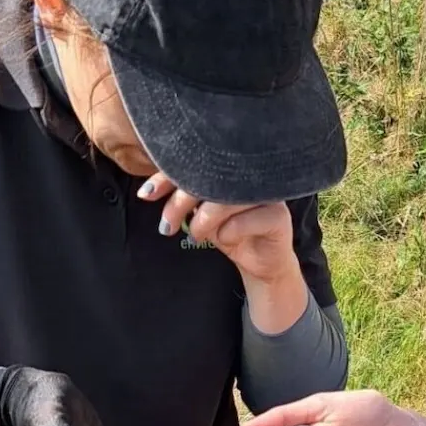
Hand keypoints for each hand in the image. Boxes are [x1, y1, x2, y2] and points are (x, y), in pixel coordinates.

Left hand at [138, 173, 295, 284]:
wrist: (262, 264)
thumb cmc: (231, 231)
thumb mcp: (200, 213)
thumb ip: (182, 198)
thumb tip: (146, 192)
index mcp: (234, 167)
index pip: (196, 162)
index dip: (168, 176)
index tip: (146, 194)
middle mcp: (252, 175)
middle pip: (209, 179)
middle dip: (179, 203)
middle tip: (166, 226)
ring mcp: (268, 194)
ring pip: (224, 200)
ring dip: (202, 222)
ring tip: (196, 235)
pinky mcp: (278, 216)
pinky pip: (241, 222)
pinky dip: (226, 234)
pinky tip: (227, 240)